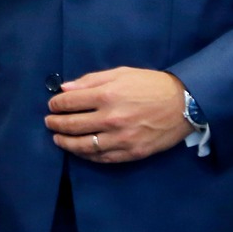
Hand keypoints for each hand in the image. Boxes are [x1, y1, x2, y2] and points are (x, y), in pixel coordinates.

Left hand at [45, 67, 193, 163]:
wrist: (183, 104)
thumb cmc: (150, 85)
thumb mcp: (121, 73)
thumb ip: (91, 80)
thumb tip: (65, 89)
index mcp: (107, 95)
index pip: (70, 102)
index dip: (56, 104)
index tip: (52, 105)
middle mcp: (111, 119)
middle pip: (73, 125)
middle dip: (56, 123)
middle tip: (49, 122)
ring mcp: (121, 139)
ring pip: (84, 146)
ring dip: (66, 143)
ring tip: (58, 138)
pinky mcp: (131, 153)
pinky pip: (102, 158)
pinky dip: (87, 155)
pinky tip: (79, 150)